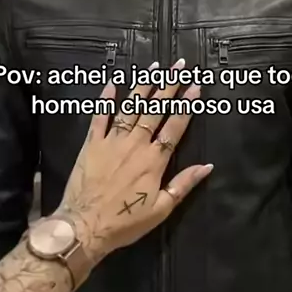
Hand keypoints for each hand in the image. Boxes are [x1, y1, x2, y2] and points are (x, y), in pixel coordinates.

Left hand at [59, 61, 212, 264]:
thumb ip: (184, 184)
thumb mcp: (161, 209)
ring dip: (143, 87)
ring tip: (153, 68)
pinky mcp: (91, 144)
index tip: (195, 86)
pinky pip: (99, 117)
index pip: (174, 127)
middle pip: (154, 110)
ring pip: (130, 108)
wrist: (84, 226)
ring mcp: (111, 141)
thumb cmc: (125, 222)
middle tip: (178, 66)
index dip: (186, 106)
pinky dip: (106, 99)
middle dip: (168, 86)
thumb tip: (207, 165)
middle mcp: (135, 145)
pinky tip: (112, 83)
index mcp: (154, 161)